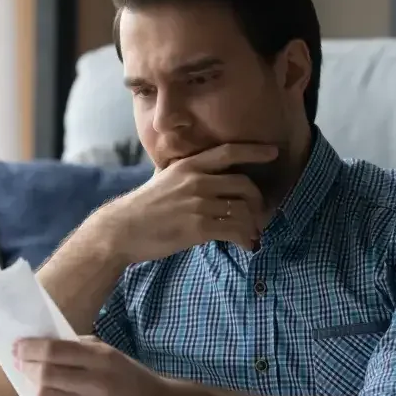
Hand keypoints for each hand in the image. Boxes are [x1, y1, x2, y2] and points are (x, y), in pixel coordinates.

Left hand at [14, 336, 169, 395]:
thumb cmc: (126, 373)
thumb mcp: (107, 351)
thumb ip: (77, 346)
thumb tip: (42, 343)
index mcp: (102, 359)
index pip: (55, 351)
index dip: (31, 347)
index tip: (18, 344)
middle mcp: (96, 385)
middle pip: (45, 374)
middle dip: (26, 364)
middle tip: (19, 359)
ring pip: (45, 395)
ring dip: (34, 383)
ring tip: (33, 375)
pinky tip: (52, 392)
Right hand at [91, 143, 278, 262]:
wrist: (122, 229)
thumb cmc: (142, 206)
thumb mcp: (162, 178)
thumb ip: (182, 171)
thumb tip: (194, 167)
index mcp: (188, 166)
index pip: (228, 152)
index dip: (254, 151)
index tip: (273, 152)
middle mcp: (196, 181)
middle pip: (244, 185)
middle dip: (257, 201)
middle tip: (259, 213)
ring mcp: (198, 204)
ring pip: (243, 210)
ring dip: (253, 224)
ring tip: (252, 234)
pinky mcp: (198, 228)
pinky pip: (235, 231)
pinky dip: (246, 239)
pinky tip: (246, 245)